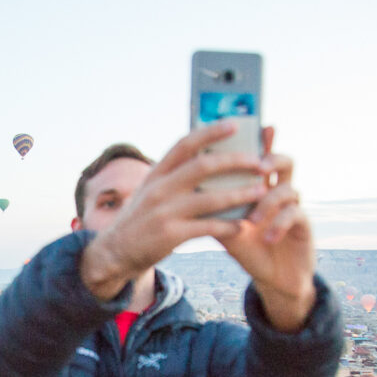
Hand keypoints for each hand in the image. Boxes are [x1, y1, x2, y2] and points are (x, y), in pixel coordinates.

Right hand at [81, 121, 268, 300]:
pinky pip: (208, 228)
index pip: (185, 144)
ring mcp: (165, 212)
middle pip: (203, 167)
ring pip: (211, 198)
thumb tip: (205, 158)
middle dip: (235, 161)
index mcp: (156, 173)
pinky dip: (228, 226)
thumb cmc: (140, 219)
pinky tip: (242, 225)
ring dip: (240, 194)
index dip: (211, 132)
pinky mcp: (170, 235)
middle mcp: (159, 188)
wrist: (114, 252)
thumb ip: (172, 176)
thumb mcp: (150, 190)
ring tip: (262, 191)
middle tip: (260, 162)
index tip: (235, 124)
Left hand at [214, 127, 315, 331]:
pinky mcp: (304, 225)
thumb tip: (182, 187)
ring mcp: (294, 206)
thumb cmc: (246, 247)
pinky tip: (267, 238)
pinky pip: (295, 215)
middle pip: (284, 161)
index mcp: (258, 186)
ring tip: (253, 219)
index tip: (251, 126)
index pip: (259, 155)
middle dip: (272, 159)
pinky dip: (279, 225)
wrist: (272, 278)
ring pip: (290, 188)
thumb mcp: (223, 226)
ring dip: (269, 201)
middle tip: (259, 167)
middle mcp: (279, 190)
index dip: (259, 139)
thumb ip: (209, 206)